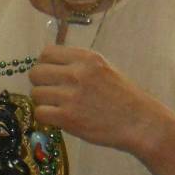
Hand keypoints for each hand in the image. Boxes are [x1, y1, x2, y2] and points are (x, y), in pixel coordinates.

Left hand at [29, 44, 156, 155]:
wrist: (138, 122)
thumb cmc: (123, 97)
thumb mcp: (104, 68)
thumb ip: (79, 65)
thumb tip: (52, 66)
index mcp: (86, 58)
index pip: (47, 53)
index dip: (44, 65)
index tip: (50, 75)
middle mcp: (76, 73)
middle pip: (36, 73)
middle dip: (40, 83)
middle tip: (51, 93)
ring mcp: (71, 96)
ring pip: (36, 94)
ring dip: (43, 102)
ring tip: (56, 107)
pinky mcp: (67, 117)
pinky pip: (40, 113)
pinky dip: (45, 117)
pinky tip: (57, 119)